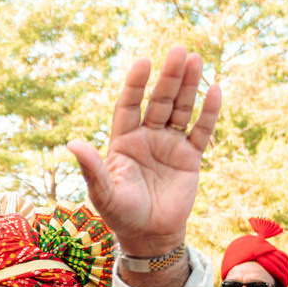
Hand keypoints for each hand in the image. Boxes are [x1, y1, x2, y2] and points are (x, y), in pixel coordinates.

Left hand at [64, 46, 220, 256]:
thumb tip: (72, 144)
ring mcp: (170, 144)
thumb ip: (92, 168)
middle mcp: (147, 137)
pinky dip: (208, 112)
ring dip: (189, 86)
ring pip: (181, 109)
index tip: (143, 62)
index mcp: (124, 140)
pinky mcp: (190, 157)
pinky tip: (215, 89)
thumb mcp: (103, 193)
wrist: (150, 236)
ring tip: (196, 59)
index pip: (130, 105)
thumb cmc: (121, 214)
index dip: (136, 85)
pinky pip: (201, 130)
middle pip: (159, 101)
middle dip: (169, 77)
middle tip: (178, 50)